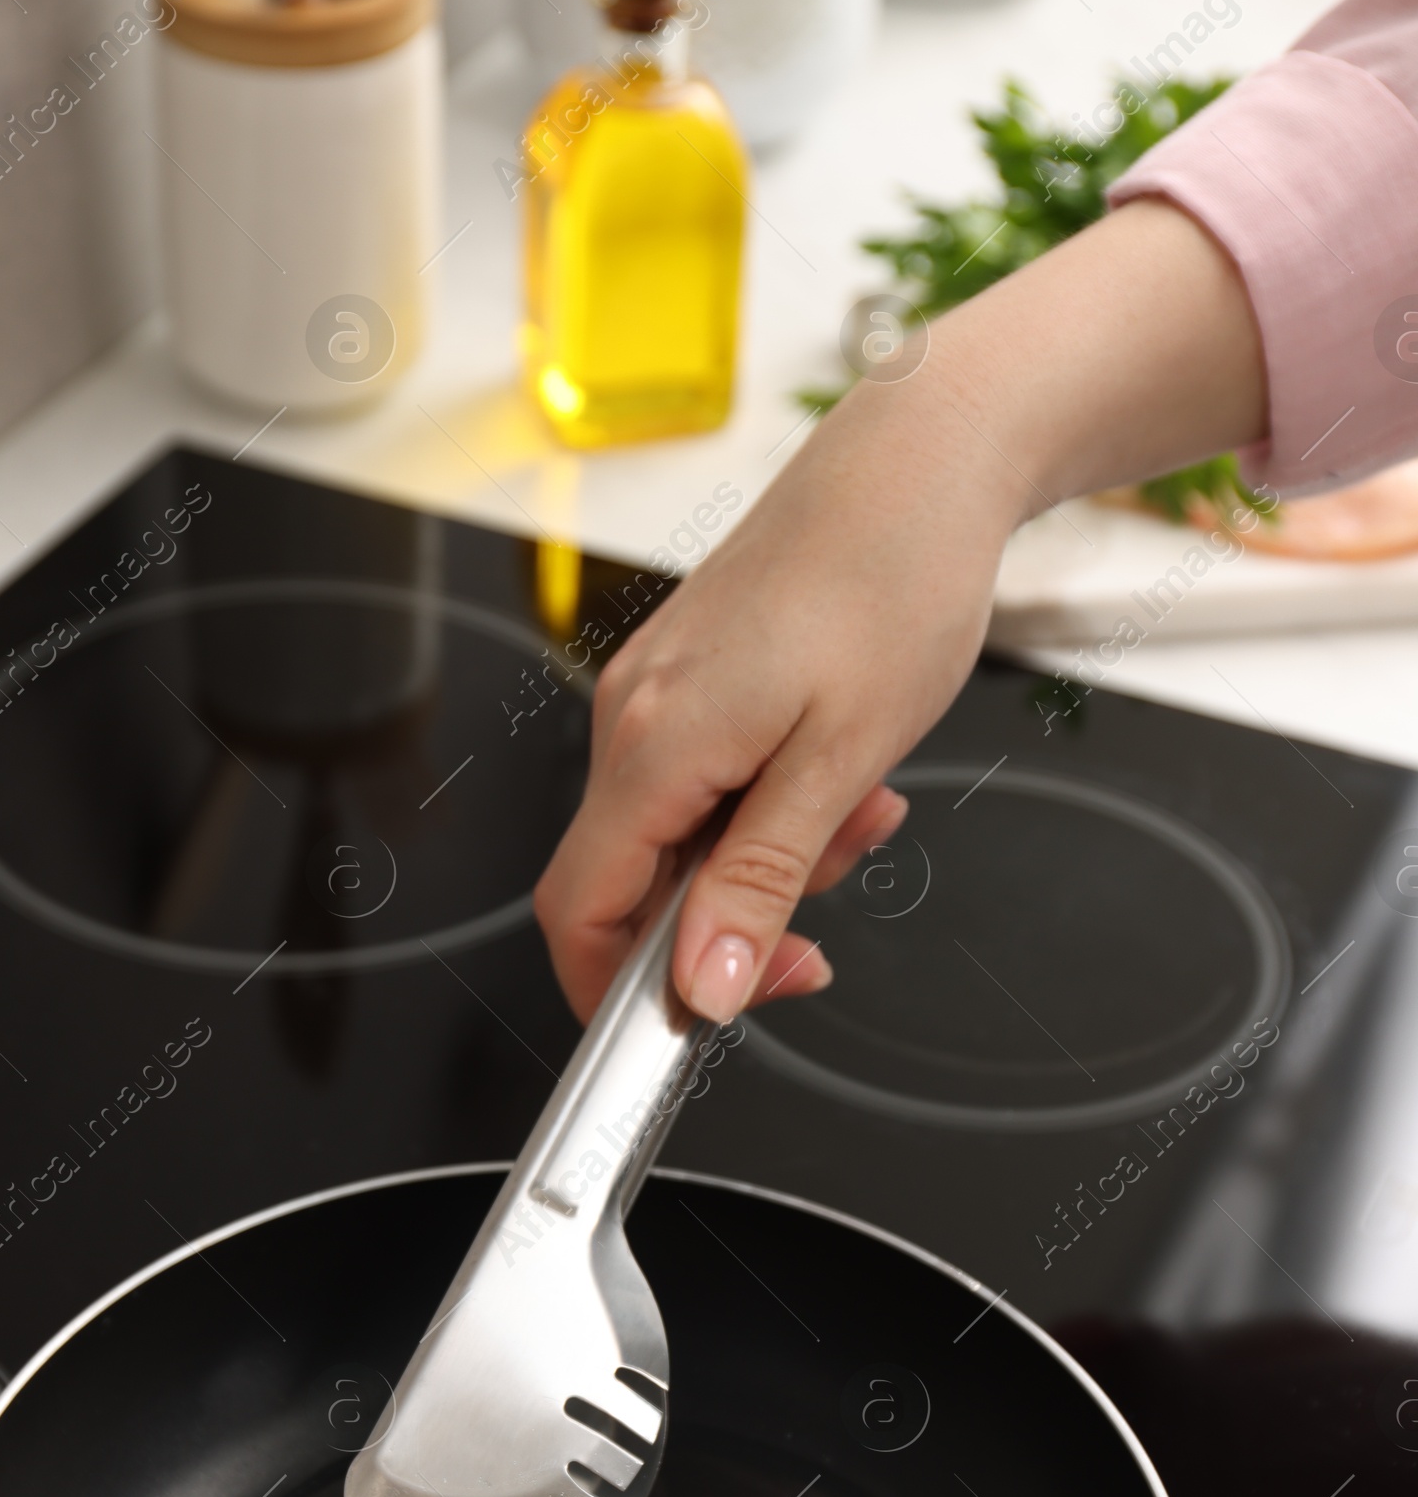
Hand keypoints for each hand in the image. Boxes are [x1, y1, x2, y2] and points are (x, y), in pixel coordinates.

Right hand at [535, 199, 1265, 1023]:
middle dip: (724, 926)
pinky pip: (704, 785)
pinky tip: (842, 777)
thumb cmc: (891, 585)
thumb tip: (698, 990)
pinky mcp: (687, 680)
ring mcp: (652, 696)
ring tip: (861, 816)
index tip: (690, 1034)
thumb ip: (756, 885)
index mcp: (651, 747)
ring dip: (766, 862)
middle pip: (631, 886)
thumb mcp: (837, 768)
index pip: (580, 914)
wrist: (916, 462)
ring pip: (679, 839)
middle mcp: (630, 720)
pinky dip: (767, 808)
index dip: (616, 998)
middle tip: (823, 929)